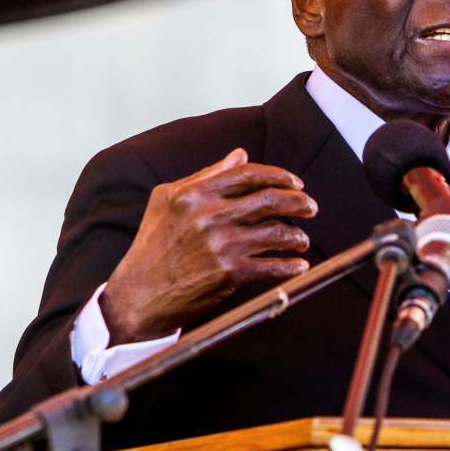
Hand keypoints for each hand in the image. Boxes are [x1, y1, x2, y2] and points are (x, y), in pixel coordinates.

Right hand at [100, 148, 317, 344]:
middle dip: (299, 202)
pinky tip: (299, 266)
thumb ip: (206, 176)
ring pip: (277, 232)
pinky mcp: (229, 273)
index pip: (248, 174)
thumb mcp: (168, 201)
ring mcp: (221, 244)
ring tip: (302, 239)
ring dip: (297, 236)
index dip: (278, 176)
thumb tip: (240, 155)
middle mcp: (210, 215)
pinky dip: (290, 267)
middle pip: (270, 200)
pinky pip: (272, 267)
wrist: (138, 295)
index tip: (296, 183)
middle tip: (311, 208)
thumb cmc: (152, 246)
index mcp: (194, 193)